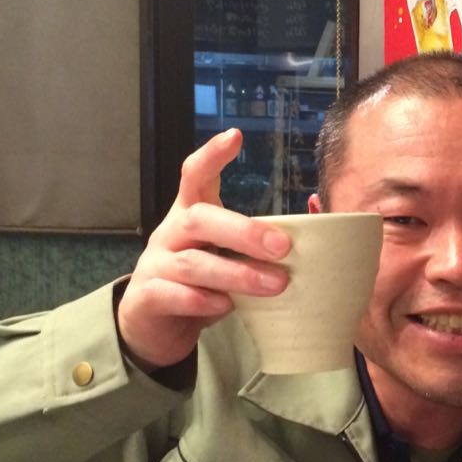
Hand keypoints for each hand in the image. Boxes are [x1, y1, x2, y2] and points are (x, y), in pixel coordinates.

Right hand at [117, 129, 291, 371]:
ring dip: (237, 274)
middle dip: (244, 231)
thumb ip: (256, 243)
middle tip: (284, 247)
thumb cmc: (202, 283)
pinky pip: (172, 295)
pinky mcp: (147, 298)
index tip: (235, 136)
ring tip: (276, 285)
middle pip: (199, 218)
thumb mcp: (227, 255)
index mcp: (190, 215)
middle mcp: (170, 234)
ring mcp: (155, 265)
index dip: (212, 155)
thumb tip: (314, 224)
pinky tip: (226, 306)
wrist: (155, 325)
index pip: (194, 175)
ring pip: (192, 263)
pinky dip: (201, 300)